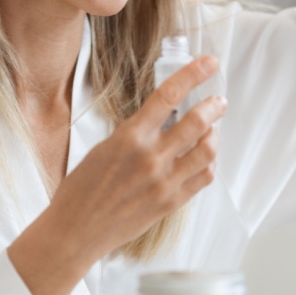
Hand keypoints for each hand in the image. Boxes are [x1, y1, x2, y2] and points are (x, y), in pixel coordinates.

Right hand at [9, 56, 224, 294]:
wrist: (76, 231)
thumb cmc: (83, 189)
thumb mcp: (105, 147)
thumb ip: (136, 132)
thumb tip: (164, 118)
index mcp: (130, 137)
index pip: (169, 95)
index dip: (193, 74)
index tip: (209, 63)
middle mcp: (151, 158)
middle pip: (198, 122)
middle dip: (214, 106)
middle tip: (218, 101)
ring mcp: (164, 182)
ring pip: (208, 150)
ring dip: (214, 134)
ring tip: (212, 130)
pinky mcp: (171, 203)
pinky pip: (204, 177)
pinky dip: (209, 162)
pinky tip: (203, 158)